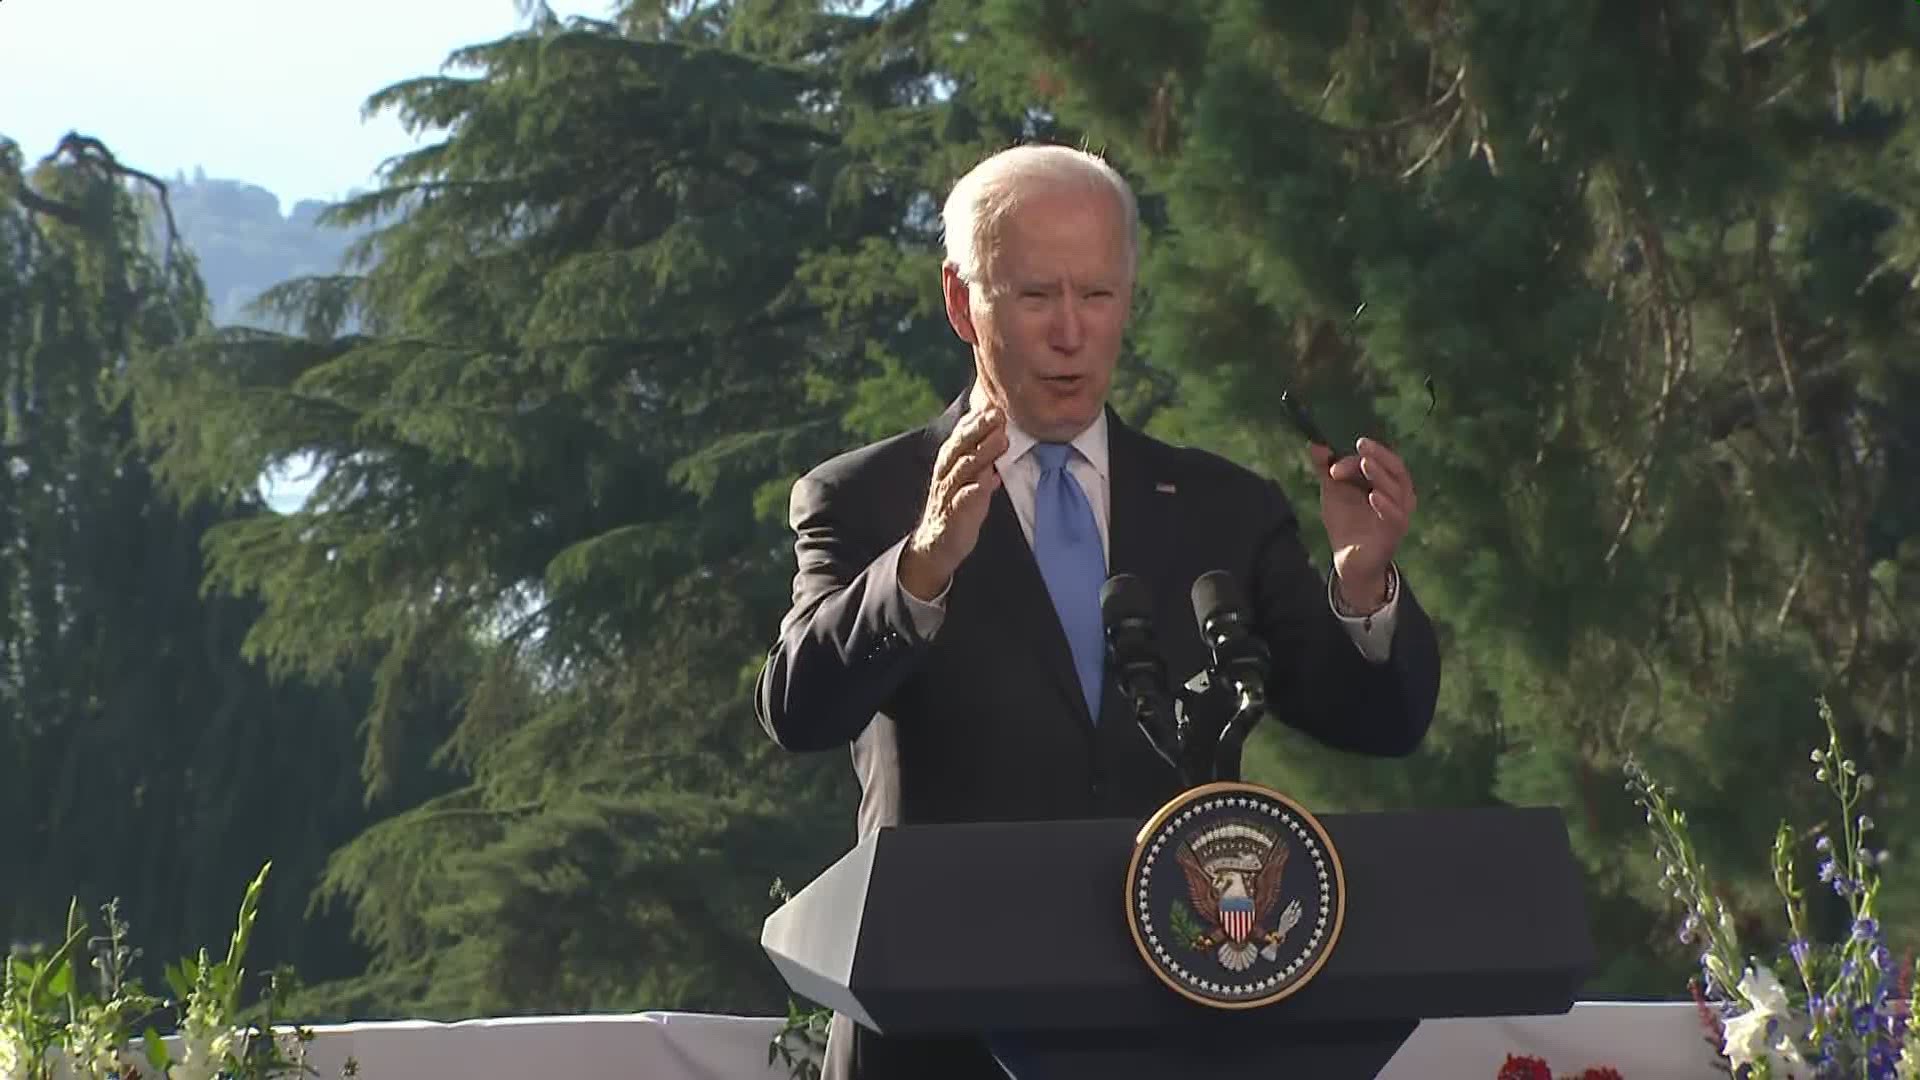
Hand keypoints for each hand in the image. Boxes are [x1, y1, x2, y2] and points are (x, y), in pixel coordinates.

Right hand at [900, 405, 1007, 599]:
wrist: (935, 546)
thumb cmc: (955, 508)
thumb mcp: (967, 479)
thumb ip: (981, 459)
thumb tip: (999, 436)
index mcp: (949, 463)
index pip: (961, 436)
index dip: (976, 420)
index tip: (994, 405)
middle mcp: (945, 475)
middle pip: (961, 447)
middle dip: (979, 429)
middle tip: (999, 415)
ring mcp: (948, 495)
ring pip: (964, 469)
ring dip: (983, 454)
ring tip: (1001, 440)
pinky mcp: (953, 516)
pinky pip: (962, 501)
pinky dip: (974, 490)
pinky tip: (989, 481)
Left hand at [1311, 437, 1415, 610]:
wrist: (1348, 560)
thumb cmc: (1346, 522)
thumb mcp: (1333, 491)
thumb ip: (1325, 468)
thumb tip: (1315, 443)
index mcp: (1386, 481)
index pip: (1379, 460)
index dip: (1359, 455)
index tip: (1333, 458)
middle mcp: (1398, 495)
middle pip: (1396, 469)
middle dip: (1379, 455)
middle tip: (1362, 444)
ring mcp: (1399, 514)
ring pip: (1398, 491)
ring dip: (1381, 475)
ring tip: (1365, 463)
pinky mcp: (1394, 534)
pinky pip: (1396, 517)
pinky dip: (1386, 506)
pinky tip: (1374, 496)